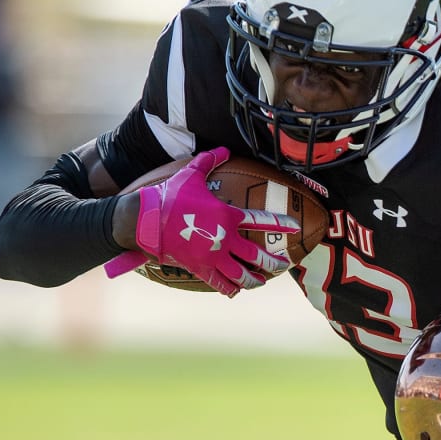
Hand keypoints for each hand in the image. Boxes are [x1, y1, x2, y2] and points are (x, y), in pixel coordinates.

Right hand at [104, 148, 299, 296]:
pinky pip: (219, 283)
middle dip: (274, 263)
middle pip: (258, 256)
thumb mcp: (192, 174)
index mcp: (228, 216)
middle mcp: (225, 239)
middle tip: (284, 265)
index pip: (262, 220)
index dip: (281, 223)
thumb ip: (210, 161)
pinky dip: (229, 288)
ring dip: (255, 280)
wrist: (146, 219)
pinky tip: (235, 291)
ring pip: (242, 275)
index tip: (294, 227)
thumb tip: (224, 148)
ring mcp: (213, 256)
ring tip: (262, 282)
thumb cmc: (170, 195)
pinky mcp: (200, 268)